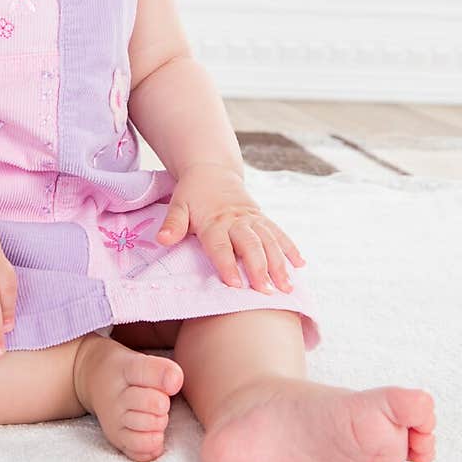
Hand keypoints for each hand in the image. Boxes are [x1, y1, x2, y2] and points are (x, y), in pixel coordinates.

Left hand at [156, 163, 307, 293]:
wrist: (212, 170)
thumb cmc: (192, 193)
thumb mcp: (178, 205)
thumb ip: (173, 224)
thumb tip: (162, 240)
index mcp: (214, 220)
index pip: (220, 245)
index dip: (227, 264)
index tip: (235, 285)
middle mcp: (236, 220)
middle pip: (250, 245)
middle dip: (259, 268)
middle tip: (266, 292)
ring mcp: (252, 218)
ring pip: (269, 240)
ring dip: (279, 263)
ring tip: (286, 286)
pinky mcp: (262, 217)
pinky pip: (278, 232)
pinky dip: (290, 247)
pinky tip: (300, 265)